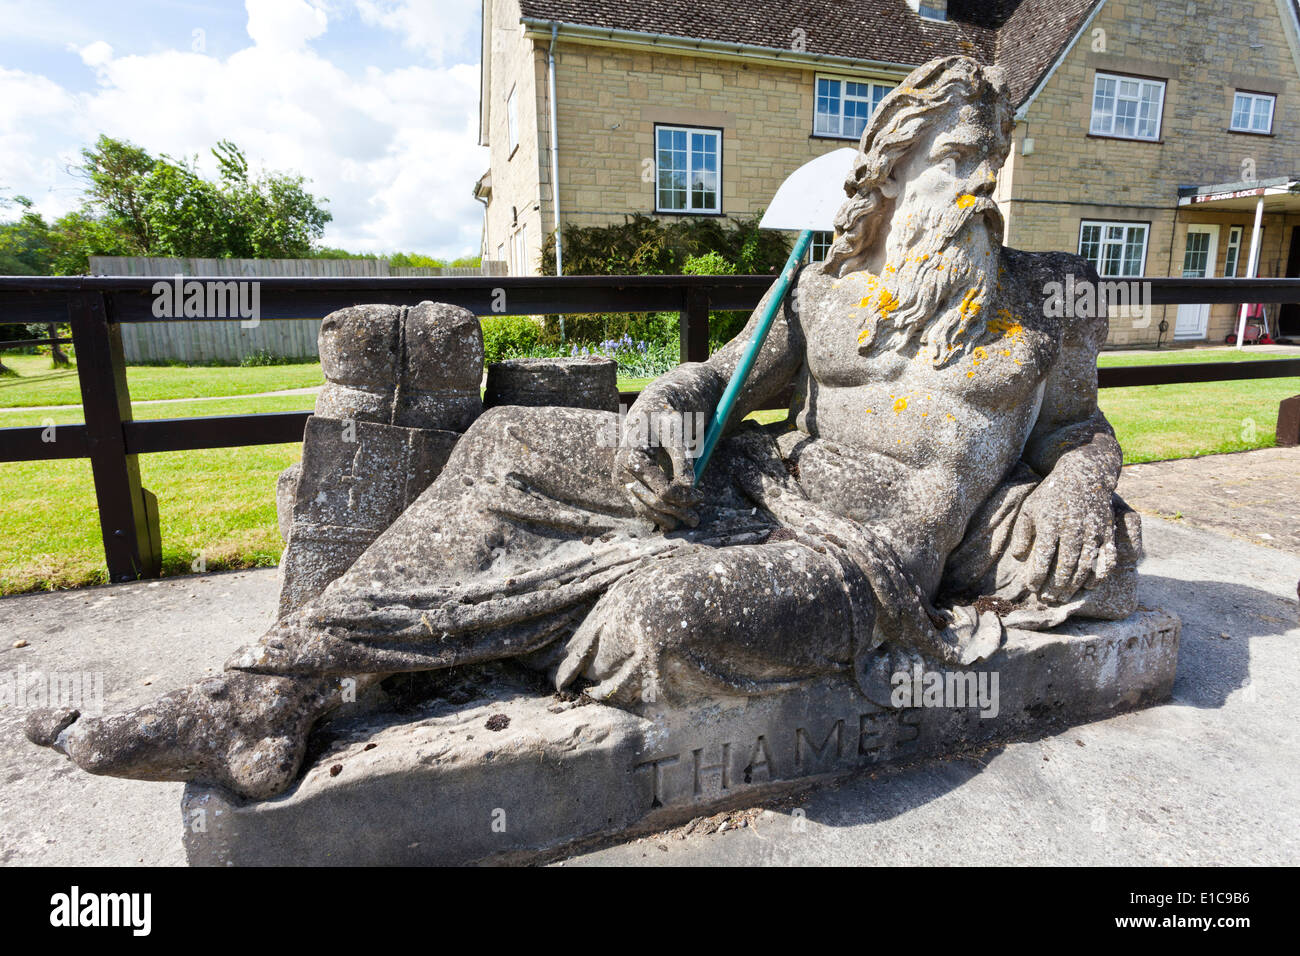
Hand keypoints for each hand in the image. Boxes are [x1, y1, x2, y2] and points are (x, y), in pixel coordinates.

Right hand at [613, 405, 702, 530]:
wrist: (647, 415)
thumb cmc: (663, 420)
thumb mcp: (676, 433)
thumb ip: (683, 459)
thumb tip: (690, 487)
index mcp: (633, 457)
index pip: (662, 489)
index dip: (684, 497)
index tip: (701, 495)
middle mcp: (623, 471)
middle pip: (653, 502)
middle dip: (677, 512)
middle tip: (697, 519)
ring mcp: (622, 481)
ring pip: (644, 509)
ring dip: (666, 519)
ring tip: (687, 522)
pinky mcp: (626, 486)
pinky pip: (641, 506)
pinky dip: (656, 514)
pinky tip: (672, 519)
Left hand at [1009, 474, 1116, 601]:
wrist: (1084, 474)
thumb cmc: (1051, 495)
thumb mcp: (1029, 508)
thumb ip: (1021, 534)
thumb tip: (1018, 558)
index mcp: (1051, 523)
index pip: (1043, 558)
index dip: (1037, 576)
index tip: (1031, 587)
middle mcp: (1073, 528)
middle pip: (1065, 566)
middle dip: (1055, 587)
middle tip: (1047, 599)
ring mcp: (1093, 531)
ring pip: (1085, 566)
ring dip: (1074, 586)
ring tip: (1063, 597)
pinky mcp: (1107, 532)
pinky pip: (1108, 558)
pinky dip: (1100, 575)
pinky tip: (1090, 586)